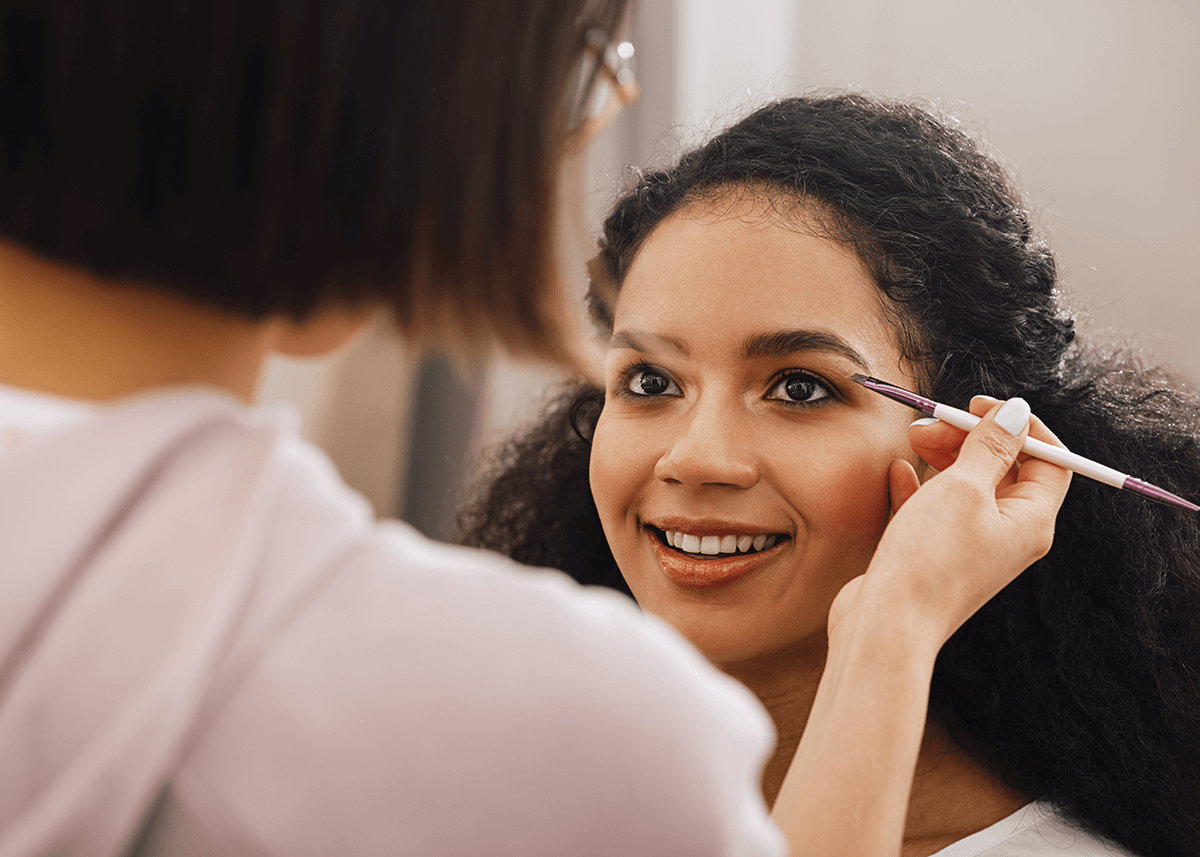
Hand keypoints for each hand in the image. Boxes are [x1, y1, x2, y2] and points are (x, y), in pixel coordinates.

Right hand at [828, 396, 1071, 651]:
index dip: (1022, 427)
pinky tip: (899, 470)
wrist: (887, 625)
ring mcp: (971, 547)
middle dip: (972, 437)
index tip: (983, 405)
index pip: (1050, 462)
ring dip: (942, 455)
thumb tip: (1017, 412)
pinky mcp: (935, 554)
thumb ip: (990, 445)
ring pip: (967, 485)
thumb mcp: (963, 488)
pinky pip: (935, 509)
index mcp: (1031, 522)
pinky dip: (920, 485)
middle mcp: (1008, 535)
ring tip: (912, 439)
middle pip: (1004, 469)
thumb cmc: (930, 560)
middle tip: (935, 422)